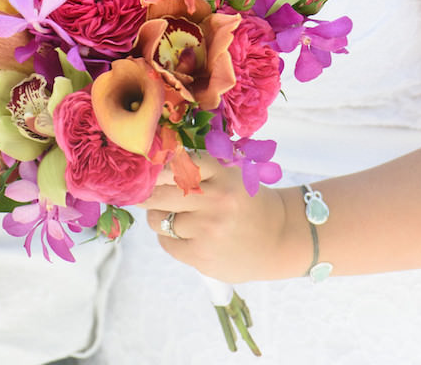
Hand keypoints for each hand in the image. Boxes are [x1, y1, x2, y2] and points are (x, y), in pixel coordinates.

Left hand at [142, 152, 297, 283]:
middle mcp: (215, 200)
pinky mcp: (202, 256)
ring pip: (158, 218)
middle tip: (141, 191)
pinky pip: (167, 242)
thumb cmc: (248, 203)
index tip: (145, 168)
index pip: (177, 163)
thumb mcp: (231, 176)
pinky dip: (168, 237)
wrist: (279, 240)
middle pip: (159, 192)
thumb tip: (153, 165)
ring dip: (158, 216)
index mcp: (222, 174)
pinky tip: (185, 235)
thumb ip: (198, 169)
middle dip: (146, 192)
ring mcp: (208, 230)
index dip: (156, 166)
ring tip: (173, 215)